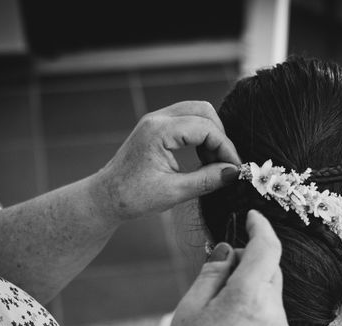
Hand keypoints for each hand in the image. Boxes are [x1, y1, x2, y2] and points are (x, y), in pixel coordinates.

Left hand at [89, 101, 240, 221]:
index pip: (205, 128)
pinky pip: (187, 120)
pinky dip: (201, 135)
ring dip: (211, 134)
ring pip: (197, 112)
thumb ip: (207, 180)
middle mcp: (157, 119)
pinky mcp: (157, 127)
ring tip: (214, 162)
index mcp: (159, 131)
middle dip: (220, 136)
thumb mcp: (175, 192)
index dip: (225, 147)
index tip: (235, 168)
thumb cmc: (133, 197)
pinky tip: (202, 157)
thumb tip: (234, 172)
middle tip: (226, 163)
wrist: (106, 197)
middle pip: (204, 111)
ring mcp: (156, 121)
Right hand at [164, 210, 291, 325]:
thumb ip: (214, 272)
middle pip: (270, 270)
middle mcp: (273, 311)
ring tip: (223, 316)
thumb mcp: (191, 307)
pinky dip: (258, 313)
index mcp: (248, 296)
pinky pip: (274, 318)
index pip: (267, 247)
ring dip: (253, 291)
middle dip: (251, 263)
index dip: (261, 226)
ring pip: (272, 295)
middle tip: (221, 276)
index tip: (252, 217)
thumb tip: (230, 249)